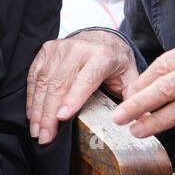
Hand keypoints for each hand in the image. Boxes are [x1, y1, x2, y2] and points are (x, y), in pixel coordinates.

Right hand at [27, 29, 137, 144]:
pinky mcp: (46, 50)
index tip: (61, 117)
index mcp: (102, 56)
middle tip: (45, 137)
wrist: (102, 38)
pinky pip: (35, 75)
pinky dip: (32, 97)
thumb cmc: (116, 62)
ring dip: (38, 109)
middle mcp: (79, 49)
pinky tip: (32, 114)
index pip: (86, 79)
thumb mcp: (130, 77)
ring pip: (44, 81)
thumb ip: (132, 98)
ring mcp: (60, 48)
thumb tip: (143, 122)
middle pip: (60, 84)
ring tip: (36, 131)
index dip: (73, 99)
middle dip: (49, 113)